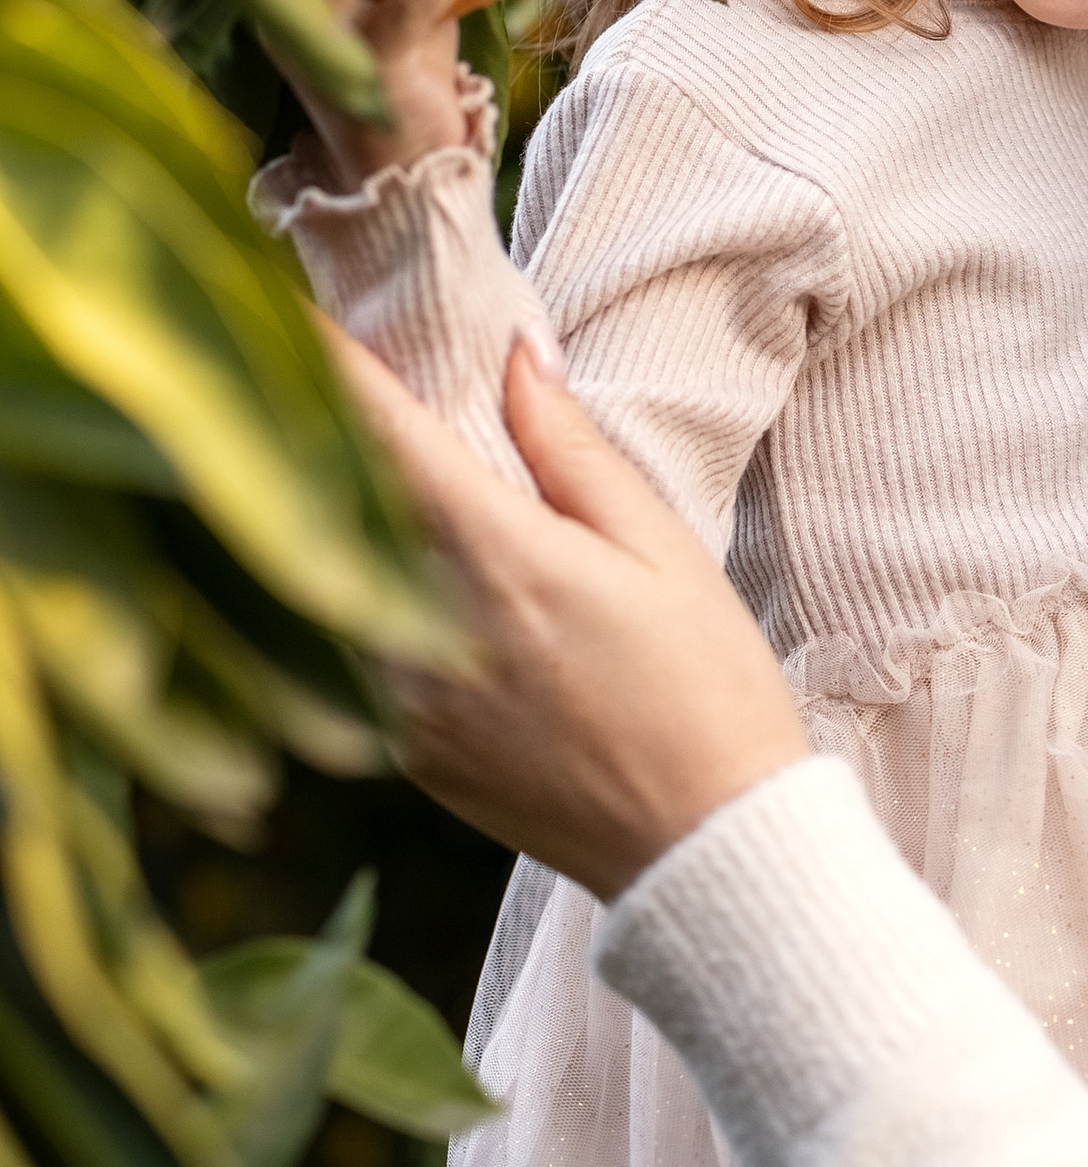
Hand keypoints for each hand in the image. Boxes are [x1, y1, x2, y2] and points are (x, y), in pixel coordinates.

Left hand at [331, 326, 808, 898]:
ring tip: (384, 476)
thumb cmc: (707, 688)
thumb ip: (572, 449)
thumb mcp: (663, 548)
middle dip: (339, 439)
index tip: (300, 315)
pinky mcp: (410, 756)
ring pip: (346, 582)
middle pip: (346, 507)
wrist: (706, 851)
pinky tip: (425, 581)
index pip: (386, 439)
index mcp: (501, 564)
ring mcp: (407, 705)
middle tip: (342, 379)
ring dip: (354, 524)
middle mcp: (431, 634)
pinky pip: (366, 651)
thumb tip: (516, 357)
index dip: (335, 370)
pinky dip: (377, 600)